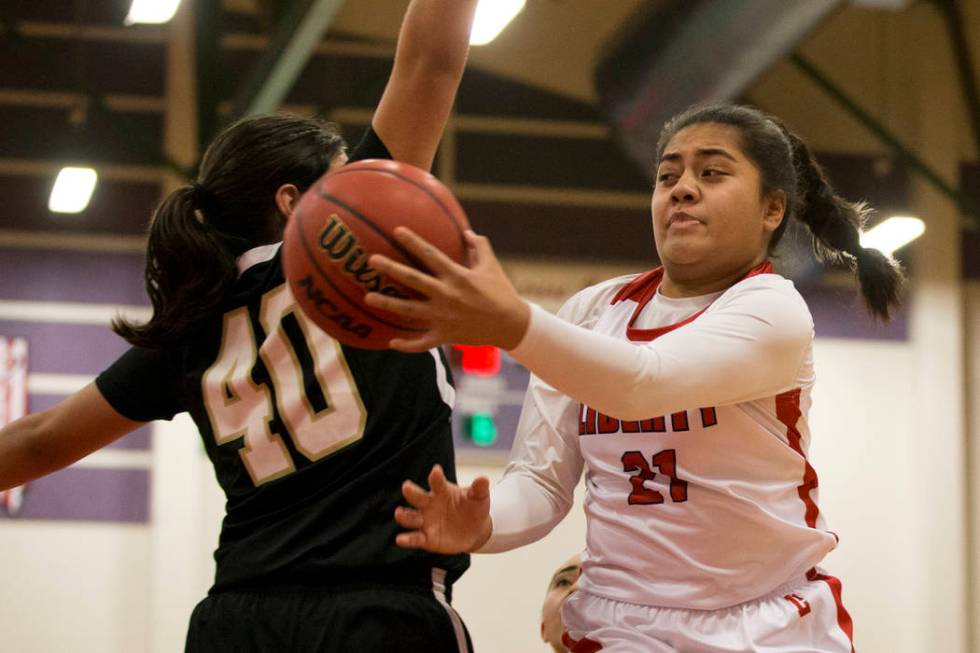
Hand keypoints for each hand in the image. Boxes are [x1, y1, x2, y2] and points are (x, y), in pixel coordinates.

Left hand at [365, 228, 530, 351]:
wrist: (511, 325)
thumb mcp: (492, 267)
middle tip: (371, 260)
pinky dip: (407, 345)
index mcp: (457, 276)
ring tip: (368, 297)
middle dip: (391, 269)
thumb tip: (467, 232)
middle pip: (413, 280)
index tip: (397, 231)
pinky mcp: (445, 335)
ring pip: (409, 311)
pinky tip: (392, 343)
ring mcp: (443, 317)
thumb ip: (479, 247)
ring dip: (388, 304)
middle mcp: (447, 295)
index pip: (431, 255)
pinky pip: (422, 342)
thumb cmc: (502, 293)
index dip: (413, 242)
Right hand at [394, 464, 492, 552]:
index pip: (437, 482)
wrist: (474, 530)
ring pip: (411, 517)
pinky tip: (400, 539)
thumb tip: (484, 479)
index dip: (436, 476)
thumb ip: (479, 489)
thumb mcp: (479, 498)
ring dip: (404, 515)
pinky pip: (415, 538)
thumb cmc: (473, 508)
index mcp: (442, 491)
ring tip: (399, 513)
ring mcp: (426, 521)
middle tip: (406, 486)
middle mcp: (429, 504)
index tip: (436, 470)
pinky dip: (407, 539)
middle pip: (417, 497)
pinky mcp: (426, 538)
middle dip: (411, 492)